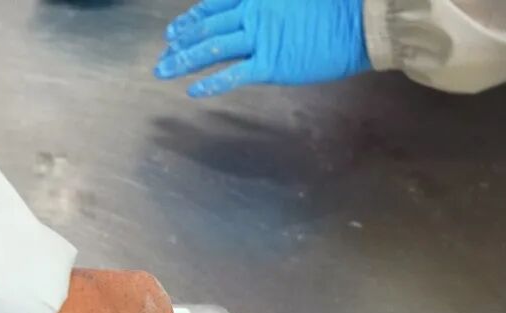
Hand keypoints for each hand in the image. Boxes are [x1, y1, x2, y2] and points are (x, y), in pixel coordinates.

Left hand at [155, 0, 370, 97]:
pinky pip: (233, 74)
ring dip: (183, 61)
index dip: (193, 17)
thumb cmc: (340, 5)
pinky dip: (211, 83)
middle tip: (162, 54)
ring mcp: (261, 37)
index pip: (216, 5)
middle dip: (181, 41)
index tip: (175, 29)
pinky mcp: (271, 63)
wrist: (364, 18)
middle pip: (208, 27)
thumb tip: (254, 16)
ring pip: (212, 49)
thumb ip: (273, 6)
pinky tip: (193, 91)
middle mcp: (254, 12)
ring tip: (162, 71)